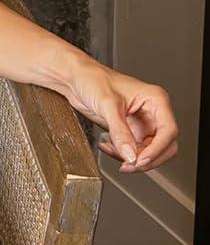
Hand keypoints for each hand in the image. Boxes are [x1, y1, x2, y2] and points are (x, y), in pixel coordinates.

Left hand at [60, 57, 178, 172]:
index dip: (157, 149)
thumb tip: (131, 155)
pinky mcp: (128, 130)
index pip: (169, 131)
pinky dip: (121, 154)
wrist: (75, 79)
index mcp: (155, 100)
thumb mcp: (108, 106)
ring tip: (112, 151)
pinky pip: (133, 150)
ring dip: (132, 158)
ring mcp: (141, 123)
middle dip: (147, 158)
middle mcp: (152, 112)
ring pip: (148, 151)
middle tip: (128, 165)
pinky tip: (107, 146)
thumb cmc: (93, 79)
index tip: (140, 160)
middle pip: (164, 145)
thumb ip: (120, 132)